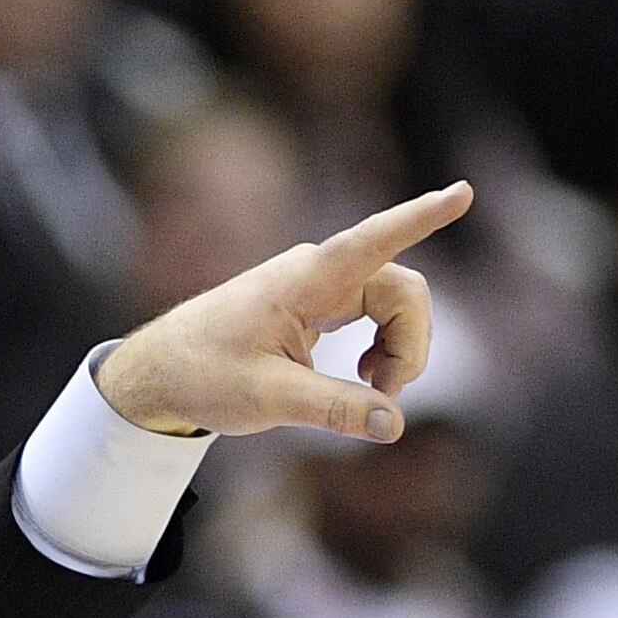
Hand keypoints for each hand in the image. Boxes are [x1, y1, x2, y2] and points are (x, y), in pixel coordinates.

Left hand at [97, 183, 472, 441]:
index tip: (462, 192)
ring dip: (397, 348)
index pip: (373, 240)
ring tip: (374, 391)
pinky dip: (380, 346)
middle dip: (410, 343)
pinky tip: (366, 376)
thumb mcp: (268, 399)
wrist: (155, 374)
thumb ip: (335, 409)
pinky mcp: (314, 302)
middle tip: (386, 395)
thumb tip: (395, 426)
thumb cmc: (200, 375)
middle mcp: (316, 272)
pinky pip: (371, 312)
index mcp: (304, 280)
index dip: (421, 218)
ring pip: (392, 304)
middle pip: (402, 292)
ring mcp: (316, 285)